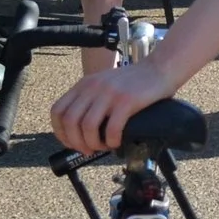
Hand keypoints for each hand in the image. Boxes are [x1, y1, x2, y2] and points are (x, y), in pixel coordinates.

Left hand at [50, 60, 180, 154]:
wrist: (160, 68)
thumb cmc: (135, 81)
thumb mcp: (105, 83)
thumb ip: (91, 99)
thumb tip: (81, 129)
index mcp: (85, 84)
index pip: (58, 111)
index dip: (60, 132)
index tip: (71, 142)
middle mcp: (93, 87)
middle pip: (70, 122)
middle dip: (75, 142)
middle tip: (88, 150)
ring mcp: (109, 93)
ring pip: (87, 127)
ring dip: (92, 143)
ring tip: (102, 147)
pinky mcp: (126, 101)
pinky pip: (111, 128)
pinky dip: (111, 141)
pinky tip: (116, 142)